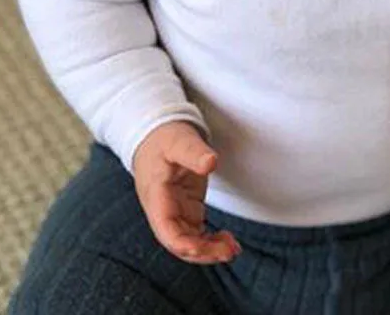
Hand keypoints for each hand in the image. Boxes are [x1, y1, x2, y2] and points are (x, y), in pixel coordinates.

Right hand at [132, 121, 240, 264]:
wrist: (157, 136)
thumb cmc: (165, 138)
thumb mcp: (179, 140)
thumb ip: (194, 152)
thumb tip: (211, 162)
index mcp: (156, 195)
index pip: (165, 228)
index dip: (181, 243)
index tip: (201, 248)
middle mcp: (163, 210)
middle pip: (179, 242)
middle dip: (202, 252)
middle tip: (229, 251)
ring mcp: (175, 212)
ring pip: (189, 242)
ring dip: (209, 250)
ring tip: (233, 248)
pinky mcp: (186, 210)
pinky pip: (196, 234)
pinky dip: (210, 242)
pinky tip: (227, 242)